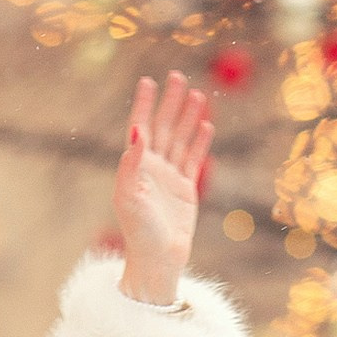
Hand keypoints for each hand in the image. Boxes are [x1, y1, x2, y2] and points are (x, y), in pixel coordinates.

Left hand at [113, 71, 212, 305]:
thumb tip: (137, 131)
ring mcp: (169, 178)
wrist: (158, 260)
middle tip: (177, 76)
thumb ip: (131, 164)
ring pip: (180, 140)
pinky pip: (193, 160)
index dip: (143, 105)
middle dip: (169, 103)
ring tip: (197, 94)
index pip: (139, 128)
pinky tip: (206, 125)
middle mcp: (151, 169)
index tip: (148, 81)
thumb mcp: (129, 198)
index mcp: (134, 167)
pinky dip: (199, 142)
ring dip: (187, 117)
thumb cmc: (138, 232)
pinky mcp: (185, 190)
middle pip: (162, 127)